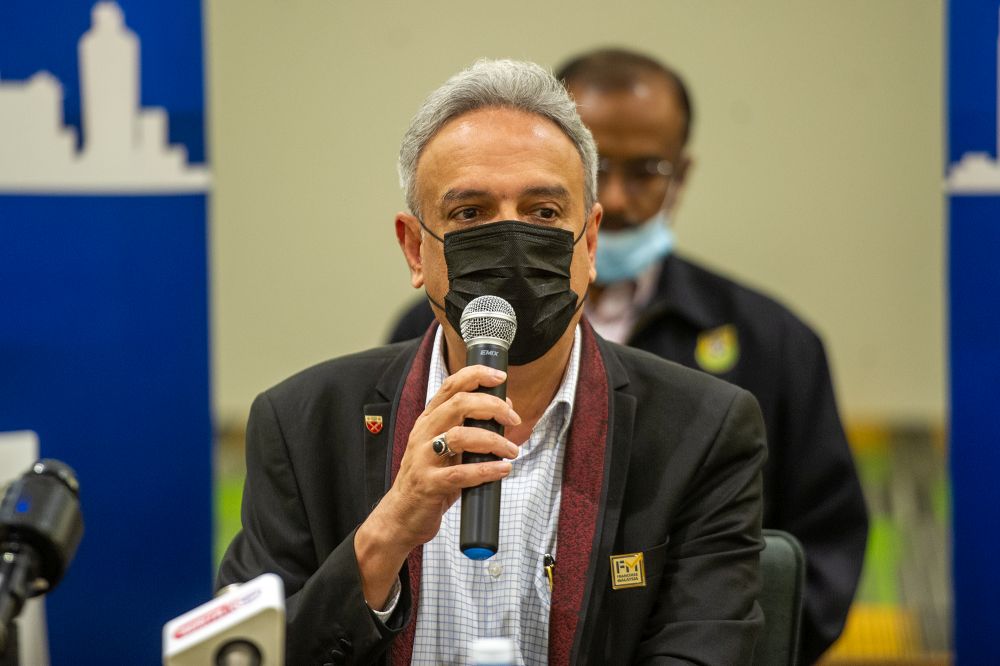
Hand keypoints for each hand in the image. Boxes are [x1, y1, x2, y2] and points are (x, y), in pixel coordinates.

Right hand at [354, 364, 520, 606]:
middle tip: (514, 418)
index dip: (476, 376)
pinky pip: (460, 474)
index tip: (500, 377)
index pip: (450, 386)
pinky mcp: (428, 484)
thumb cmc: (429, 478)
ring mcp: (423, 458)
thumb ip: (468, 429)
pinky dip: (486, 470)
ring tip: (512, 451)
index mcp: (428, 420)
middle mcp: (423, 434)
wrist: (401, 515)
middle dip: (493, 406)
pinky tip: (502, 470)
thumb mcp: (445, 448)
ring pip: (461, 436)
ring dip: (494, 440)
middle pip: (459, 405)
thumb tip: (504, 409)